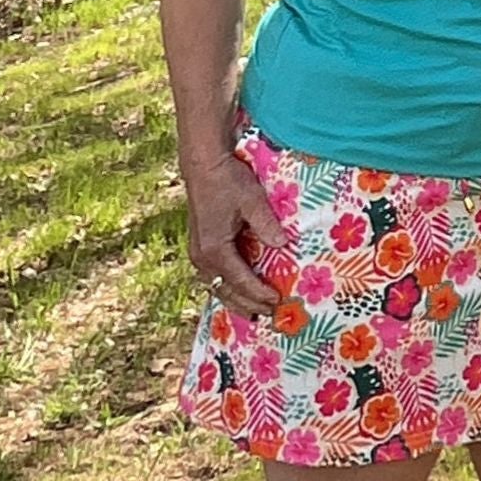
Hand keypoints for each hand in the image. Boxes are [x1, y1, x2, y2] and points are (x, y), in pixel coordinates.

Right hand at [182, 152, 289, 317]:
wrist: (203, 165)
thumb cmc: (228, 180)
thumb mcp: (252, 200)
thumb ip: (266, 224)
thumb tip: (282, 244)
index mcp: (215, 249)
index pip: (241, 281)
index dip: (260, 294)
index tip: (278, 301)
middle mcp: (202, 257)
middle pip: (226, 290)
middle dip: (248, 305)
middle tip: (271, 315)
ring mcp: (197, 253)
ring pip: (216, 286)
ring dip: (235, 300)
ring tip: (254, 313)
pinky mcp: (198, 247)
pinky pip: (212, 276)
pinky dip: (226, 287)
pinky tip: (236, 292)